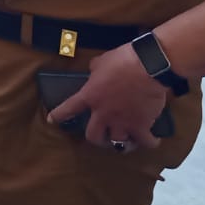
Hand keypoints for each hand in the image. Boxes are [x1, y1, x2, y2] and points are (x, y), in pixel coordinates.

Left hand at [47, 43, 166, 152]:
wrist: (148, 66)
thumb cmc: (122, 60)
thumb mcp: (101, 62)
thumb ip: (95, 70)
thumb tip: (95, 70)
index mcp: (90, 96)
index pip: (69, 108)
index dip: (59, 115)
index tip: (52, 121)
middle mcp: (103, 113)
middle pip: (93, 136)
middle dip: (97, 139)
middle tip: (102, 136)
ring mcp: (122, 122)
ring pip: (117, 143)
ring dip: (121, 143)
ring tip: (127, 141)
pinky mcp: (141, 125)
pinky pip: (145, 142)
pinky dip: (149, 143)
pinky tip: (152, 141)